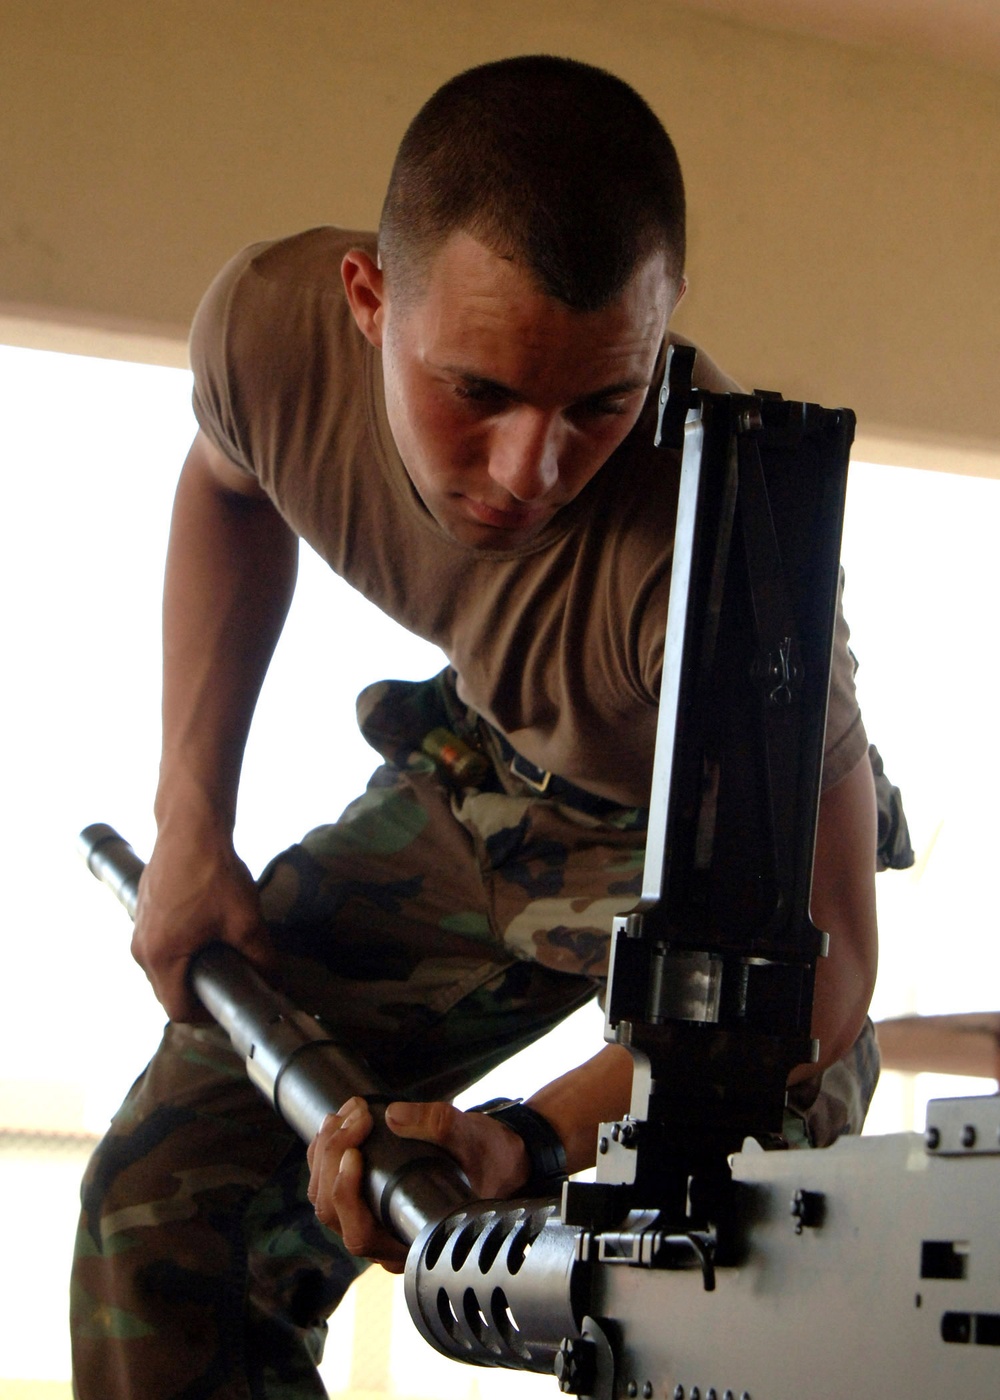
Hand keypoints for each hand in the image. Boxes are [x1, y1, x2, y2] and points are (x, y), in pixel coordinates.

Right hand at [131, 827, 276, 1020]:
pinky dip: (180, 947)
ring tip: (220, 951)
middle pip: (168, 990)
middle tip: (232, 978)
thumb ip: (261, 959)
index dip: (207, 1015)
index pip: (178, 1010)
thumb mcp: (245, 921)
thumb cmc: (212, 873)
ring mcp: (138, 928)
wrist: (190, 827)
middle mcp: (142, 948)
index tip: (231, 1003)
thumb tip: (275, 983)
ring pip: (163, 967)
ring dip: (189, 967)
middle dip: (199, 990)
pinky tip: (205, 929)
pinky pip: (159, 944)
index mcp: (161, 957)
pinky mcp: (143, 911)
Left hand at [306, 1096, 531, 1271]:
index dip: (346, 1195)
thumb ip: (441, 1125)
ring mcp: (376, 1224)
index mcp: (415, 1243)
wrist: (502, 1161)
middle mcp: (389, 1242)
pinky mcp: (371, 1203)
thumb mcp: (476, 1139)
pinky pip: (331, 1186)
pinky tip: (336, 1123)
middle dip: (333, 1159)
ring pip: (326, 1201)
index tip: (355, 1153)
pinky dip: (325, 1154)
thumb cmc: (494, 1161)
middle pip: (334, 1214)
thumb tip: (394, 1115)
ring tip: (343, 1114)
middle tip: (354, 1116)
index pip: (361, 1235)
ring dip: (325, 1153)